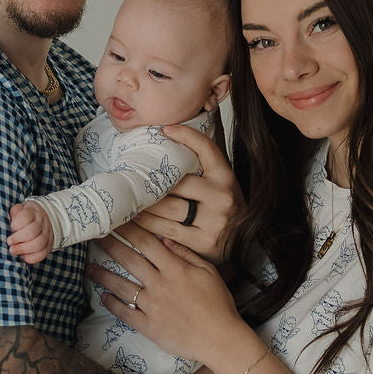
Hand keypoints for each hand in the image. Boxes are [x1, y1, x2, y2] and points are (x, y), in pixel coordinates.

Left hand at [7, 202, 54, 263]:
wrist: (43, 219)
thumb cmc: (25, 216)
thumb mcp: (19, 210)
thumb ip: (13, 214)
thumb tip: (8, 222)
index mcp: (33, 212)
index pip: (26, 217)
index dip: (17, 224)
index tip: (11, 227)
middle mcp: (42, 223)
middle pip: (32, 231)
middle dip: (18, 238)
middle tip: (9, 242)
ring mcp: (47, 235)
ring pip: (38, 244)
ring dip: (23, 249)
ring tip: (13, 250)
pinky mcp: (48, 245)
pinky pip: (42, 254)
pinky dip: (31, 257)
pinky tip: (22, 256)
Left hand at [87, 222, 247, 367]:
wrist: (220, 339)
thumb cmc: (219, 304)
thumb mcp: (209, 272)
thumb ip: (186, 254)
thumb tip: (165, 239)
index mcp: (175, 268)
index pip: (147, 243)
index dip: (130, 230)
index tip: (117, 220)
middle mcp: (159, 284)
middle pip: (129, 259)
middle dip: (110, 245)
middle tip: (95, 234)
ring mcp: (152, 306)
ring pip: (122, 286)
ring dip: (103, 275)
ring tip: (88, 267)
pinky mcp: (149, 326)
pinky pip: (125, 313)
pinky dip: (113, 305)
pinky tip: (103, 297)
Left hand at [132, 122, 243, 262]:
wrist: (242, 243)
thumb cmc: (222, 209)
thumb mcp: (220, 184)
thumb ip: (201, 169)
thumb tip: (167, 141)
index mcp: (226, 177)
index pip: (206, 149)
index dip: (186, 136)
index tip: (164, 130)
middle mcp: (222, 196)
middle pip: (177, 184)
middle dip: (152, 183)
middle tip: (132, 177)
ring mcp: (215, 220)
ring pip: (169, 208)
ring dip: (145, 204)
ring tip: (130, 199)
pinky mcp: (204, 241)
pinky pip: (168, 230)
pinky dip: (148, 224)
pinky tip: (137, 218)